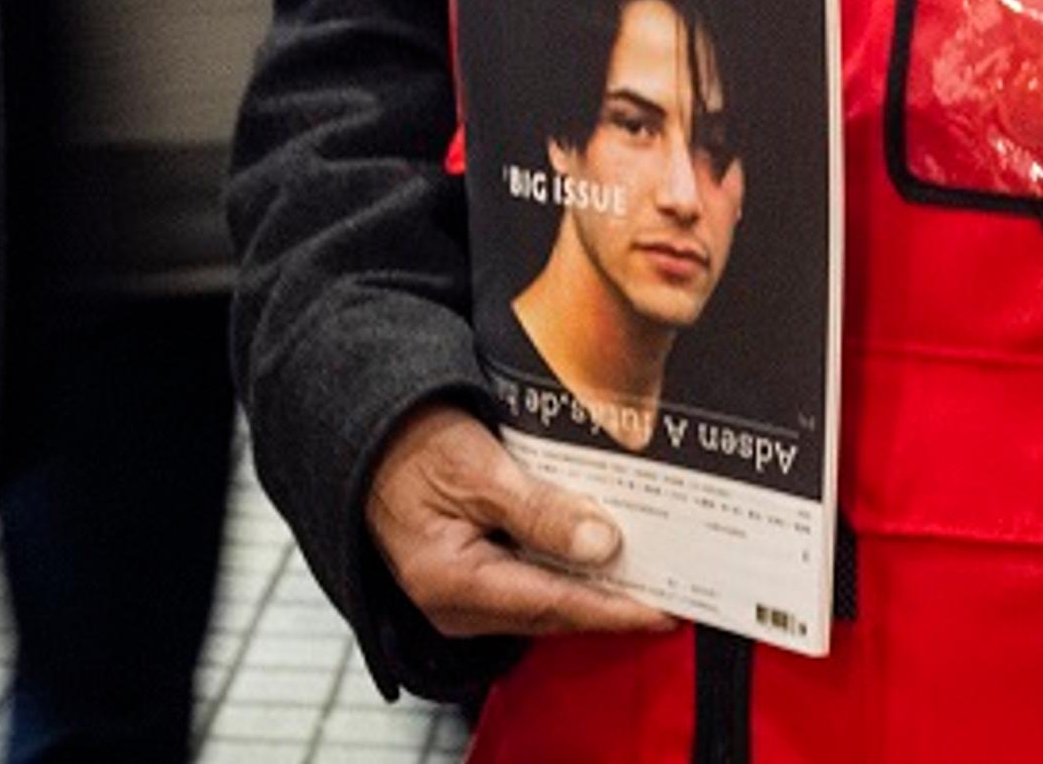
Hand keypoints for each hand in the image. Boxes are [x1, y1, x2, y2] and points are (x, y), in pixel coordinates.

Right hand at [365, 403, 670, 641]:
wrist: (365, 431)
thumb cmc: (408, 441)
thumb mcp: (476, 465)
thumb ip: (538, 509)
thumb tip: (602, 545)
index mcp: (452, 582)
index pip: (552, 605)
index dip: (614, 608)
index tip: (665, 610)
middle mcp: (455, 604)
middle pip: (553, 610)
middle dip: (614, 600)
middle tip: (677, 586)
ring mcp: (459, 596)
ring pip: (545, 600)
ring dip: (594, 585)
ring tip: (653, 569)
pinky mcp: (467, 578)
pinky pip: (529, 582)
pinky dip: (567, 570)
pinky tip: (601, 551)